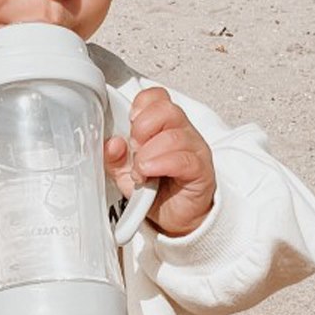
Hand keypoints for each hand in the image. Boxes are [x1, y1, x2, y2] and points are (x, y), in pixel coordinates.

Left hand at [105, 87, 215, 236]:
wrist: (174, 218)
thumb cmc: (154, 190)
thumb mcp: (124, 172)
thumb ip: (114, 157)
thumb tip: (112, 143)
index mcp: (163, 124)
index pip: (156, 97)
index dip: (140, 105)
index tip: (129, 123)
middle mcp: (182, 131)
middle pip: (166, 109)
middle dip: (142, 128)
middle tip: (135, 149)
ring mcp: (194, 148)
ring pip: (173, 135)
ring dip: (149, 154)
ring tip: (141, 170)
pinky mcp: (201, 169)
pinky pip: (184, 159)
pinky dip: (161, 165)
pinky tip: (150, 173)